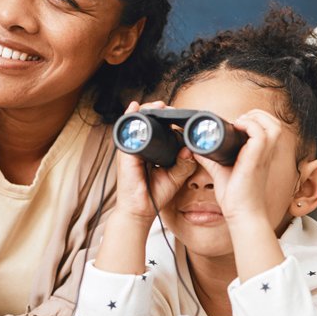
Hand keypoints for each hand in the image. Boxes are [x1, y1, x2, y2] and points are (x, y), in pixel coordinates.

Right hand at [114, 101, 197, 221]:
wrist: (140, 210)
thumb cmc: (154, 194)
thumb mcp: (174, 177)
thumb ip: (184, 164)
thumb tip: (190, 149)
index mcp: (152, 152)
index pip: (159, 130)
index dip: (167, 120)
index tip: (177, 114)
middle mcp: (141, 148)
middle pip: (147, 123)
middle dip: (157, 111)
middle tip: (168, 107)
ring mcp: (132, 149)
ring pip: (137, 123)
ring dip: (146, 111)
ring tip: (158, 105)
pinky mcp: (125, 153)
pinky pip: (126, 132)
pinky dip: (130, 118)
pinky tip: (135, 107)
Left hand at [194, 109, 283, 224]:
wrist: (241, 214)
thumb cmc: (235, 197)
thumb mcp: (220, 171)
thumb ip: (210, 158)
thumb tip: (196, 147)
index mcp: (261, 155)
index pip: (269, 128)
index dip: (255, 120)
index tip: (236, 124)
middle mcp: (265, 154)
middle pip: (275, 123)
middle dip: (257, 115)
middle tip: (239, 122)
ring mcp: (263, 156)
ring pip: (273, 125)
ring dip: (256, 119)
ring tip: (240, 124)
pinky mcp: (255, 160)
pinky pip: (260, 135)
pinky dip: (249, 126)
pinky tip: (237, 129)